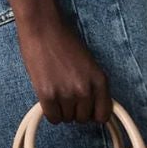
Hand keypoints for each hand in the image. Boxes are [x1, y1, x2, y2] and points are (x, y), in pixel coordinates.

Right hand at [16, 9, 112, 125]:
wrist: (43, 28)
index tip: (87, 111)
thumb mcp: (89, 63)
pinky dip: (50, 112)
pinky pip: (52, 118)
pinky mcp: (47, 95)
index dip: (94, 114)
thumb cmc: (64, 41)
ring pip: (67, 119)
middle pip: (83, 118)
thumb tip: (92, 106)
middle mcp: (86, 89)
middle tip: (67, 96)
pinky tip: (48, 99)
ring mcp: (67, 94)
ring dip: (62, 110)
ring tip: (56, 91)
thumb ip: (92, 84)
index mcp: (100, 80)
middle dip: (75, 110)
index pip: (103, 114)